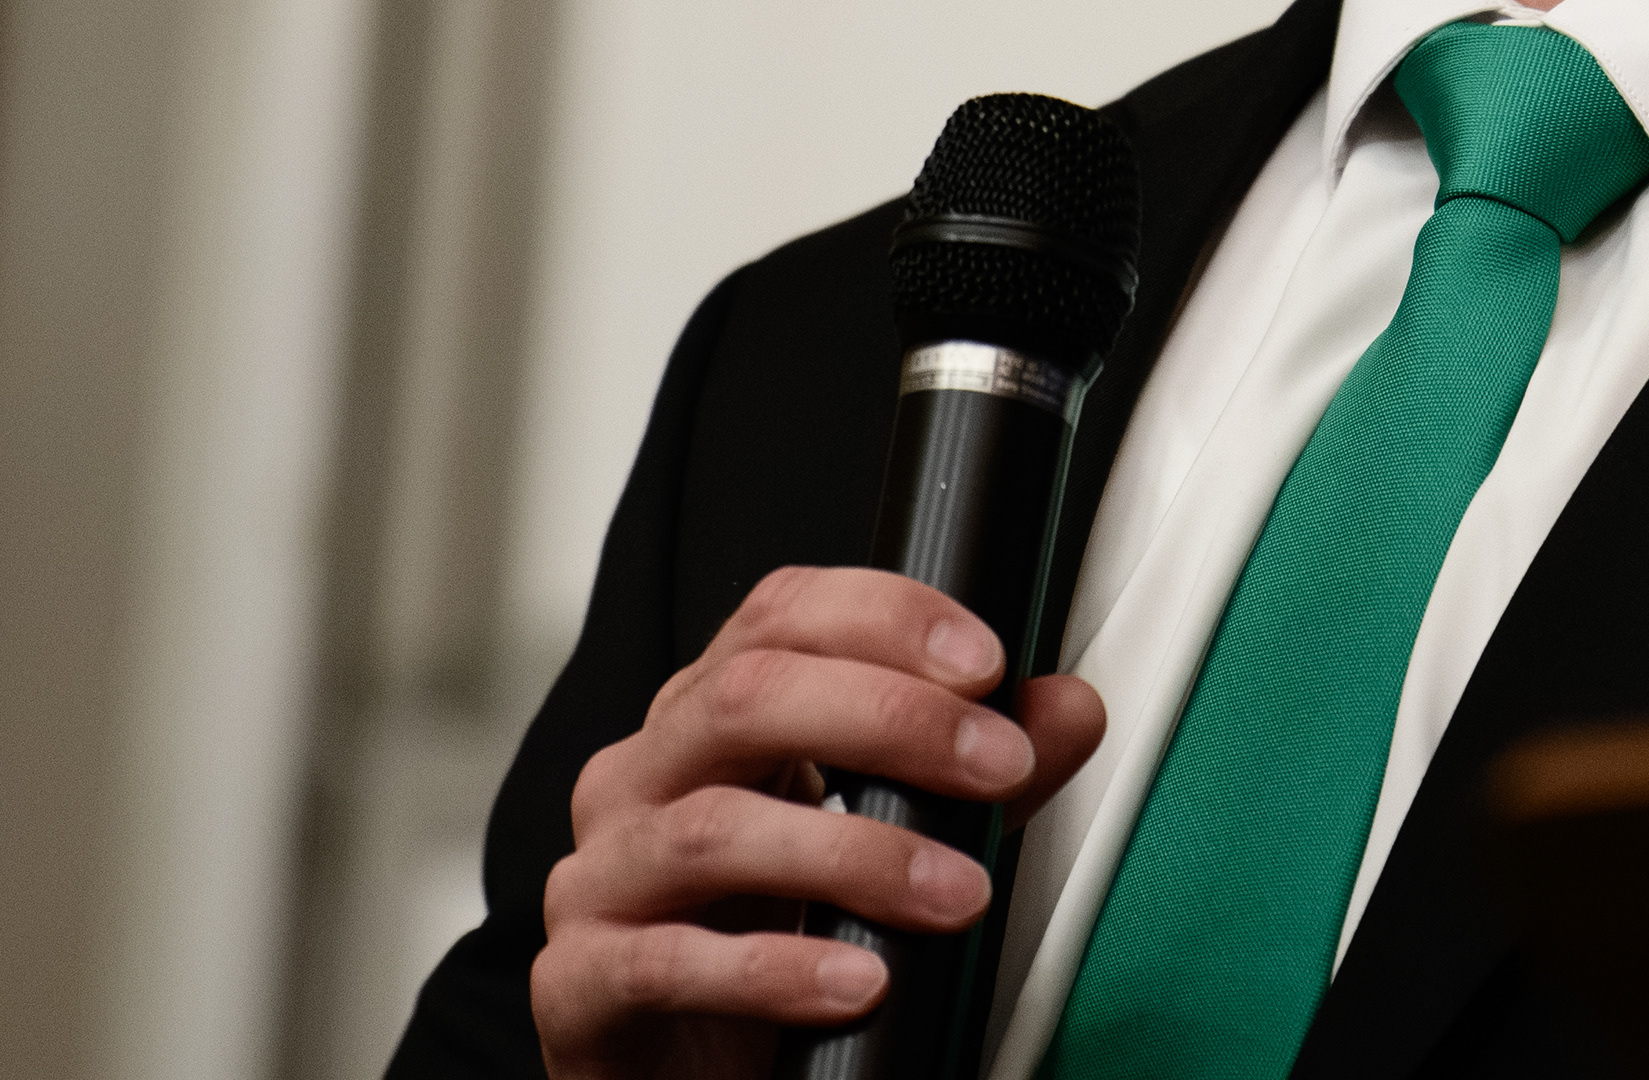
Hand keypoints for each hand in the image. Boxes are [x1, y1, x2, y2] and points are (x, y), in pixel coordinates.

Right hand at [532, 566, 1106, 1078]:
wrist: (683, 1076)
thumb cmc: (772, 934)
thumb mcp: (886, 840)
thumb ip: (971, 774)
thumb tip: (1066, 710)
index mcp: (708, 717)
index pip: (779, 615)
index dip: (884, 618)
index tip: (985, 663)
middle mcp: (642, 777)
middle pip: (745, 698)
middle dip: (891, 720)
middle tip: (996, 766)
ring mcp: (602, 877)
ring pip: (714, 829)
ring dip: (858, 855)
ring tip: (956, 894)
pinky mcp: (581, 983)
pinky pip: (667, 962)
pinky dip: (776, 969)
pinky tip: (859, 982)